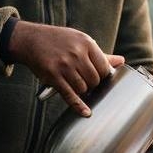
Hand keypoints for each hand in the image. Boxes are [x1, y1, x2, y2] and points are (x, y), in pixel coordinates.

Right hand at [8, 21, 124, 115]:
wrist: (31, 39)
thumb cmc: (59, 40)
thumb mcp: (81, 41)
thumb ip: (101, 54)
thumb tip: (121, 61)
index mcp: (86, 43)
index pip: (104, 67)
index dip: (104, 75)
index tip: (100, 77)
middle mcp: (76, 54)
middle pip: (95, 79)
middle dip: (94, 85)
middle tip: (88, 83)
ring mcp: (64, 66)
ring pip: (84, 88)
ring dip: (83, 91)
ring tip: (78, 85)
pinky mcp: (53, 77)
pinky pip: (69, 95)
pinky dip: (79, 106)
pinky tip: (86, 112)